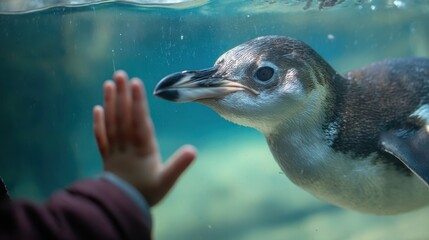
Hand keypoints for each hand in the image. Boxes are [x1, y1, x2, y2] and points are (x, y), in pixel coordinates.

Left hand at [93, 70, 195, 205]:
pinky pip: (101, 136)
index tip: (135, 83)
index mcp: (143, 148)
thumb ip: (179, 165)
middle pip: (123, 116)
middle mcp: (127, 145)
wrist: (122, 206)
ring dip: (110, 103)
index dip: (138, 101)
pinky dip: (98, 122)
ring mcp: (114, 149)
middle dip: (122, 95)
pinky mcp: (106, 156)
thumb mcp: (167, 180)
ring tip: (108, 84)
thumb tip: (194, 150)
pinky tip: (97, 108)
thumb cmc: (147, 192)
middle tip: (119, 74)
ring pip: (111, 122)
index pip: (140, 120)